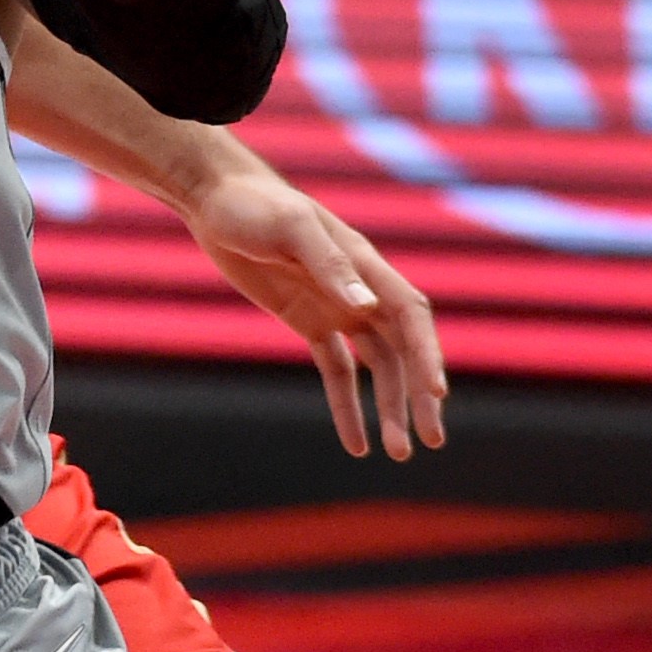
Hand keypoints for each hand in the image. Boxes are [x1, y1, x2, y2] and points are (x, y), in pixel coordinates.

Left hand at [177, 142, 446, 459]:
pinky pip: (338, 370)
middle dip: (418, 394)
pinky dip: (349, 406)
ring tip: (395, 452)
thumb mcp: (290, 228)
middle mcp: (359, 290)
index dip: (426, 354)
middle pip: (402, 349)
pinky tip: (357, 443)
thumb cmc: (254, 205)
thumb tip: (366, 306)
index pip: (409, 316)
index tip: (435, 395)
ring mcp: (335, 307)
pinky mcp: (308, 321)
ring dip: (390, 407)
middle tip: (430, 440)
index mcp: (365, 265)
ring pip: (377, 366)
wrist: (216, 199)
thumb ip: (330, 265)